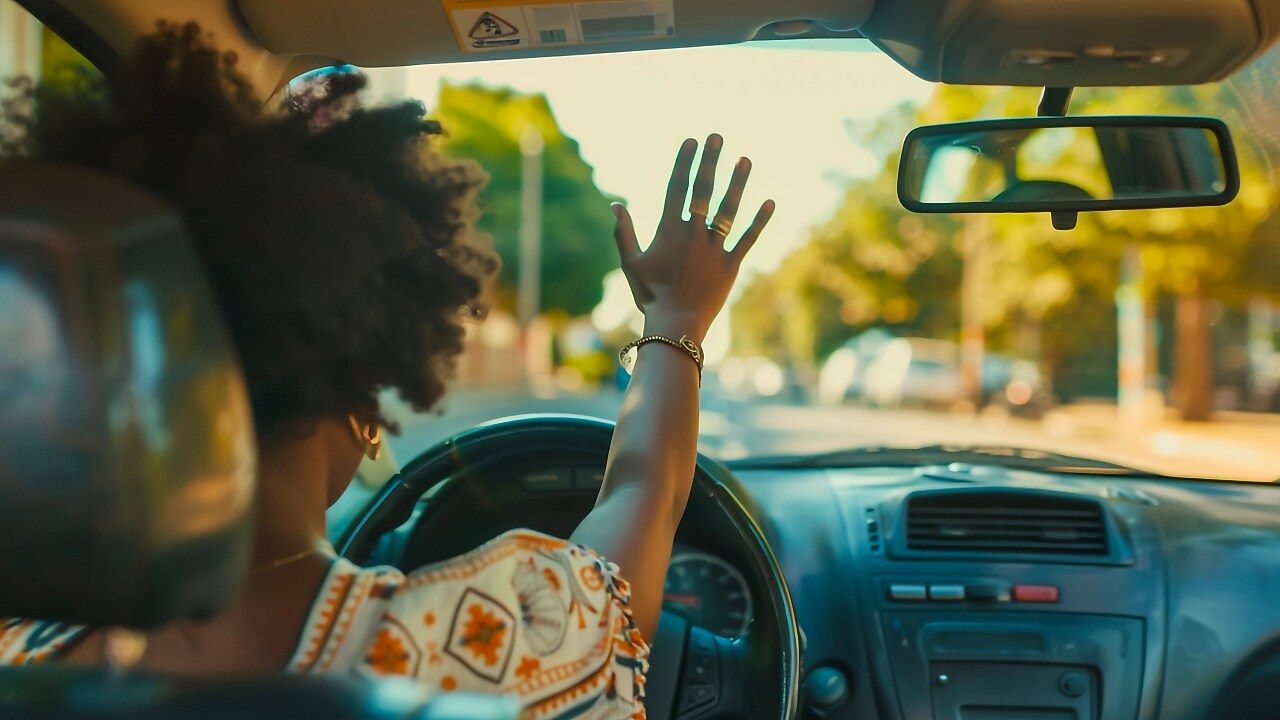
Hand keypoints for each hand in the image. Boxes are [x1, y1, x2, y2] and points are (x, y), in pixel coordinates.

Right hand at [612, 134, 774, 342]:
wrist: (676, 324)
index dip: (684, 163)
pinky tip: (770, 201)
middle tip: (716, 136)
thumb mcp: (630, 263)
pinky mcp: (731, 265)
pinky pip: (748, 239)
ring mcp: (714, 248)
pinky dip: (760, 221)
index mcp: (669, 230)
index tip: (691, 141)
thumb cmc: (649, 295)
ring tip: (745, 160)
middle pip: (703, 190)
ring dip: (737, 183)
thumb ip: (624, 233)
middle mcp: (693, 234)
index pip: (677, 188)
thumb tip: (615, 205)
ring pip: (728, 210)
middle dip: (709, 162)